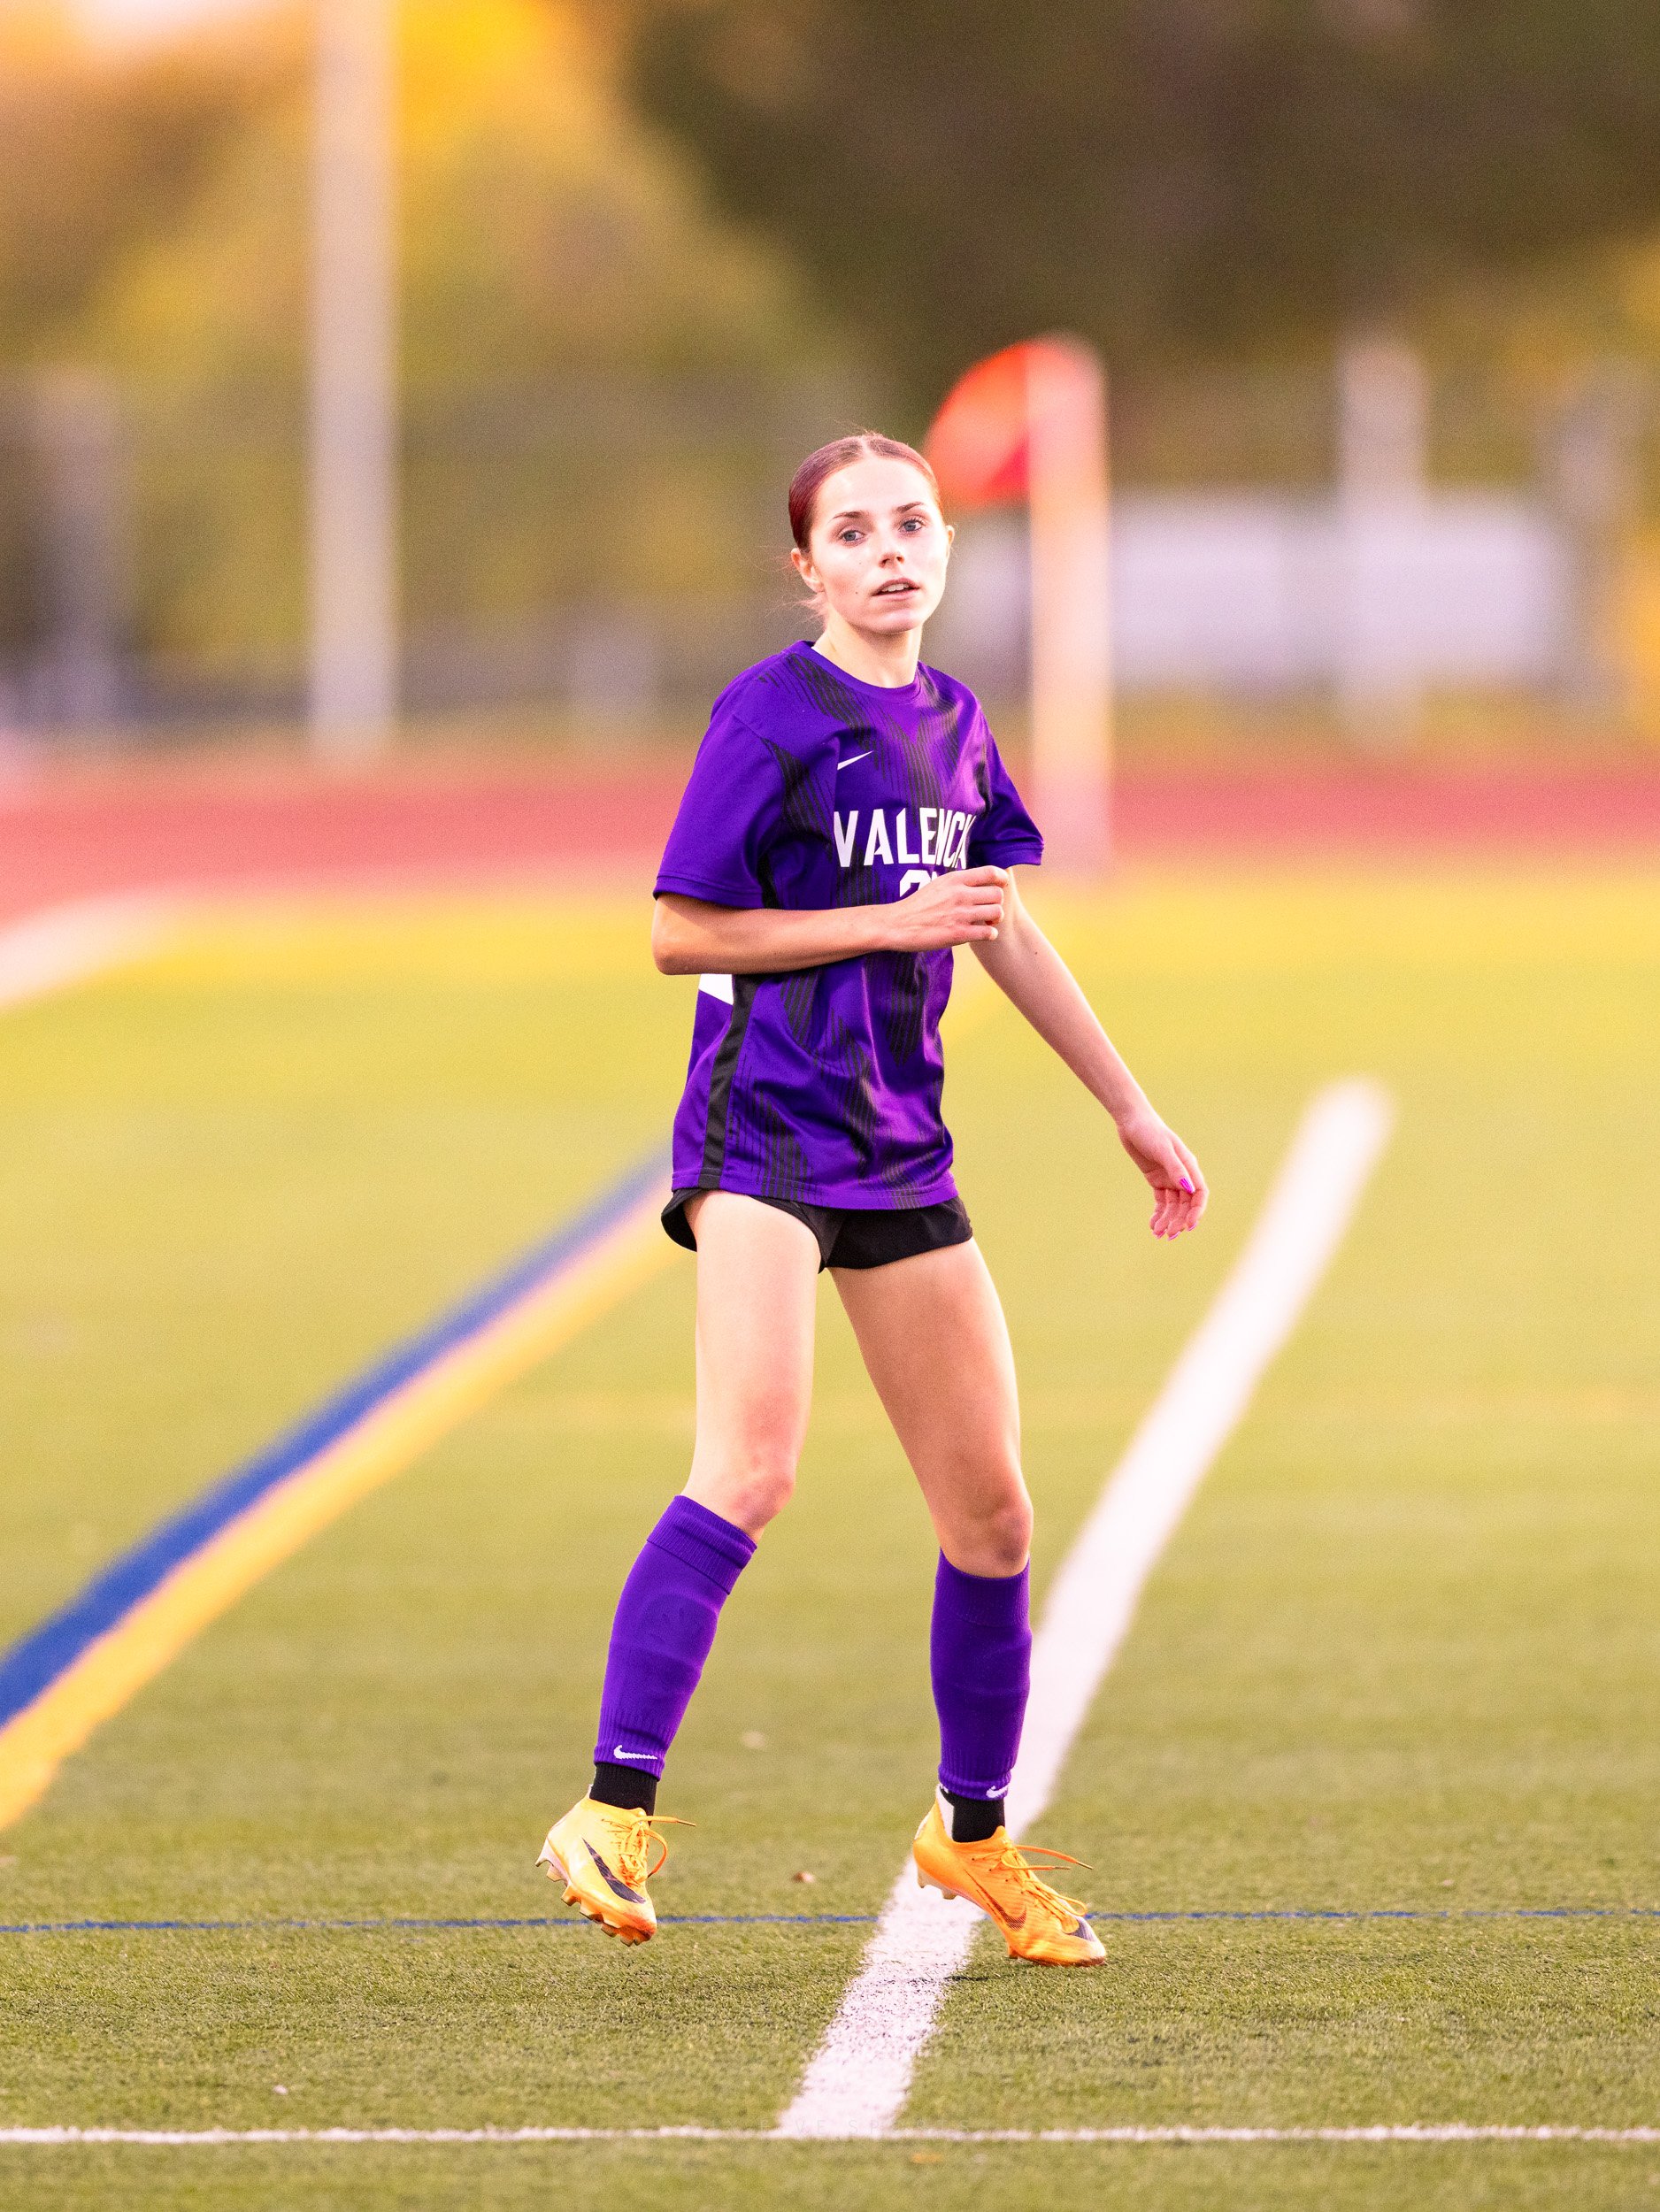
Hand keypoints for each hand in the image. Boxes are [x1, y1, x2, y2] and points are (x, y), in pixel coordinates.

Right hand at [884, 867, 1008, 951]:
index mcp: (955, 879)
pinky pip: (989, 933)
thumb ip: (959, 882)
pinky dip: (990, 935)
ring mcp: (961, 914)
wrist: (898, 924)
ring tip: (988, 922)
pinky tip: (983, 934)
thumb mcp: (938, 884)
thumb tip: (979, 882)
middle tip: (989, 909)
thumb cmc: (918, 905)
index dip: (1001, 879)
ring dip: (996, 919)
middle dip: (997, 903)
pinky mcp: (959, 933)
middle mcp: (960, 894)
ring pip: (997, 913)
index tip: (1000, 886)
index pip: (991, 872)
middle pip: (998, 894)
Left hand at [1114, 1102, 1207, 1238]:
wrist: (1131, 1122)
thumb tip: (1188, 1189)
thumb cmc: (1150, 1131)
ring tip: (1158, 1233)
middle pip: (1185, 1204)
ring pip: (1173, 1206)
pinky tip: (1153, 1225)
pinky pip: (1161, 1202)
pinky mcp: (1156, 1180)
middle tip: (1168, 1234)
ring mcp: (1169, 1178)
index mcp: (1189, 1167)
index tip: (1189, 1225)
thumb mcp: (1163, 1149)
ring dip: (1168, 1220)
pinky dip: (1158, 1214)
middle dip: (1179, 1220)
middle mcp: (1182, 1175)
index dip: (1197, 1211)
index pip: (1199, 1194)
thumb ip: (1176, 1169)